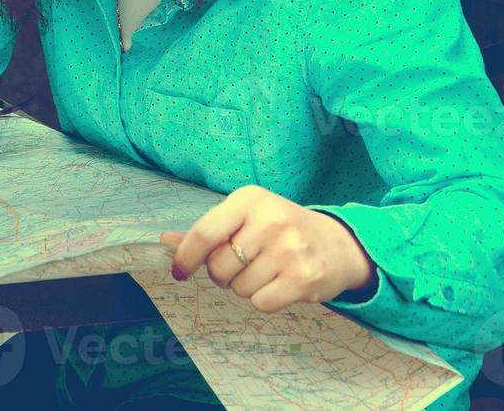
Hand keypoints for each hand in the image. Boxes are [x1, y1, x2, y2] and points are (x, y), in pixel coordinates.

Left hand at [163, 185, 375, 312]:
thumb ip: (207, 231)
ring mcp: (290, 250)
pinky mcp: (304, 278)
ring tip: (264, 270)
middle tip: (239, 265)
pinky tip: (278, 283)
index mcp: (249, 200)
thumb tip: (166, 241)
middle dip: (221, 273)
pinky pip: (261, 302)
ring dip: (244, 286)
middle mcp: (271, 221)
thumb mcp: (245, 218)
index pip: (204, 233)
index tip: (178, 271)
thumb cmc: (280, 229)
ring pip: (239, 288)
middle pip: (219, 266)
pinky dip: (263, 299)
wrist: (337, 244)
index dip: (186, 257)